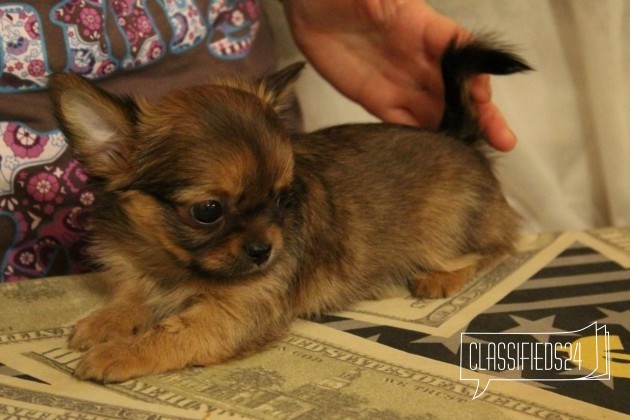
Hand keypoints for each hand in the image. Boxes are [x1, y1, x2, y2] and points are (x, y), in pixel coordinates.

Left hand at [283, 0, 516, 150]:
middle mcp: (417, 58)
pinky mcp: (375, 98)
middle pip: (456, 88)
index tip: (484, 93)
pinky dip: (418, 135)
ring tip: (474, 154)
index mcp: (423, 27)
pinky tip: (433, 152)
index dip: (477, 72)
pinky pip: (401, 120)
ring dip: (454, 130)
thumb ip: (386, 2)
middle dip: (480, 112)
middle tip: (503, 138)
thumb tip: (400, 7)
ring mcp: (397, 80)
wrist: (309, 5)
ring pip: (433, 109)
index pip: (460, 51)